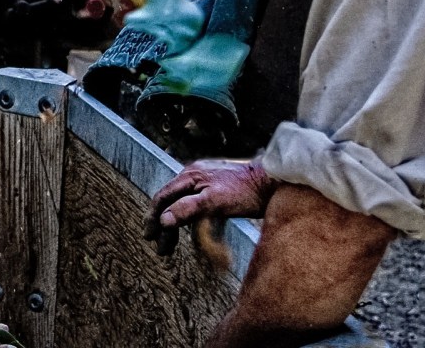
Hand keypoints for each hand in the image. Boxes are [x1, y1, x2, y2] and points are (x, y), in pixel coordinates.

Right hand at [145, 160, 275, 255]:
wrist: (275, 182)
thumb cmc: (247, 191)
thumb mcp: (215, 201)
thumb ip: (188, 209)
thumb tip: (164, 220)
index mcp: (190, 175)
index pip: (163, 196)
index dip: (153, 217)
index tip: (149, 236)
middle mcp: (194, 176)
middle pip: (171, 202)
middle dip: (164, 225)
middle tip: (161, 247)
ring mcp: (206, 181)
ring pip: (183, 205)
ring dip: (177, 225)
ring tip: (172, 245)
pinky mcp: (218, 189)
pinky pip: (197, 206)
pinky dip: (191, 220)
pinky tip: (193, 231)